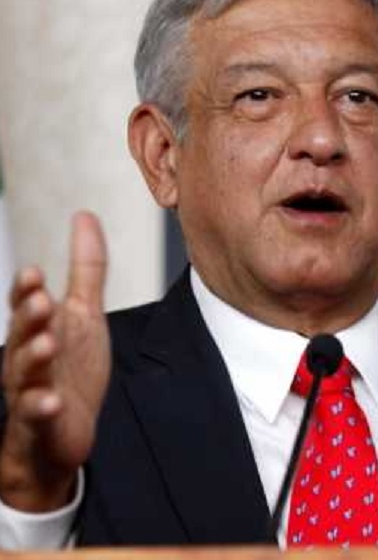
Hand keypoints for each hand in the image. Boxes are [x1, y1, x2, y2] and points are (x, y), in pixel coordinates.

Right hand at [0, 211, 109, 511]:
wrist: (63, 432)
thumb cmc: (69, 367)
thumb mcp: (84, 313)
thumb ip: (85, 269)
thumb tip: (85, 216)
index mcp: (36, 330)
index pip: (25, 306)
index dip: (26, 291)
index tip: (34, 273)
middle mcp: (26, 357)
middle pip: (22, 334)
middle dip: (29, 318)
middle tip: (41, 301)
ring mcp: (31, 390)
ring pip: (26, 373)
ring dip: (35, 358)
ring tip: (48, 344)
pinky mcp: (42, 423)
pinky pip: (37, 415)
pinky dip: (42, 408)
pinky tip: (51, 402)